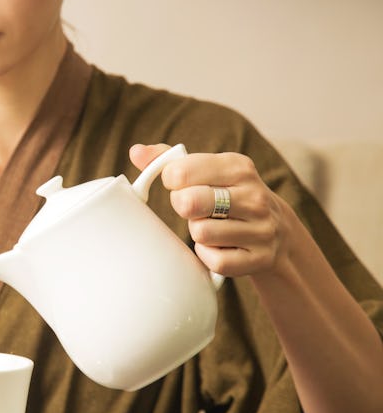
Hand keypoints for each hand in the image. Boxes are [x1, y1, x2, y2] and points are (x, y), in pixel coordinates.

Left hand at [129, 143, 292, 277]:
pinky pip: (213, 260)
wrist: (277, 232)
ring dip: (197, 233)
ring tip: (210, 226)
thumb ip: (170, 160)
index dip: (171, 180)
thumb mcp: (209, 171)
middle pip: (189, 202)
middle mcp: (254, 196)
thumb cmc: (228, 195)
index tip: (179, 184)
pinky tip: (219, 246)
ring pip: (200, 233)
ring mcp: (260, 229)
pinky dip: (208, 255)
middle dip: (181, 206)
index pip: (181, 171)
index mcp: (238, 167)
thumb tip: (136, 152)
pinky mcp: (258, 259)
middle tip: (192, 208)